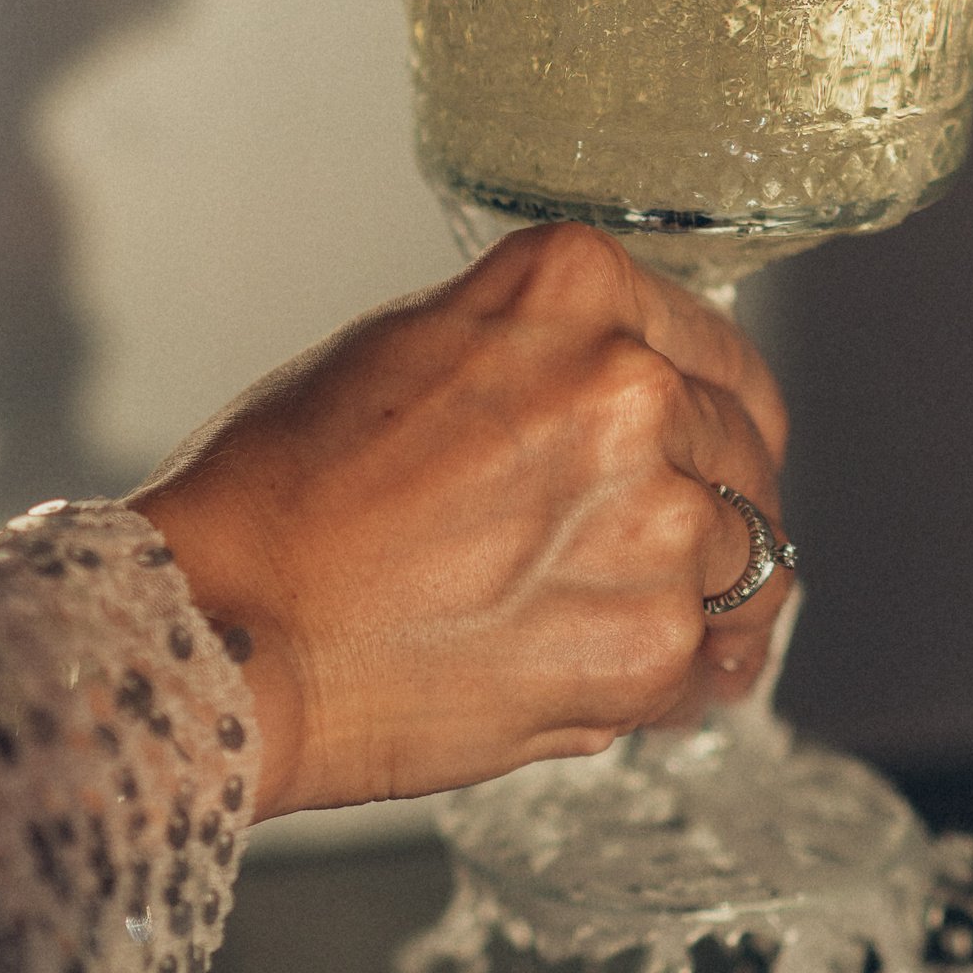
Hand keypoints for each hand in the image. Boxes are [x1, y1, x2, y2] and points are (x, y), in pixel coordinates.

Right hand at [133, 221, 790, 819]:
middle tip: (648, 552)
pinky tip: (596, 679)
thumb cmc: (278, 497)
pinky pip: (707, 663)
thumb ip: (538, 356)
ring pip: (746, 561)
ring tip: (604, 622)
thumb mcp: (409, 349)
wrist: (225, 628)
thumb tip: (636, 400)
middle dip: (710, 506)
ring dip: (698, 597)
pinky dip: (670, 682)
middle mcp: (632, 386)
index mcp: (574, 289)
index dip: (716, 414)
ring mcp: (654, 518)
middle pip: (745, 454)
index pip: (717, 352)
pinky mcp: (650, 643)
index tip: (712, 449)